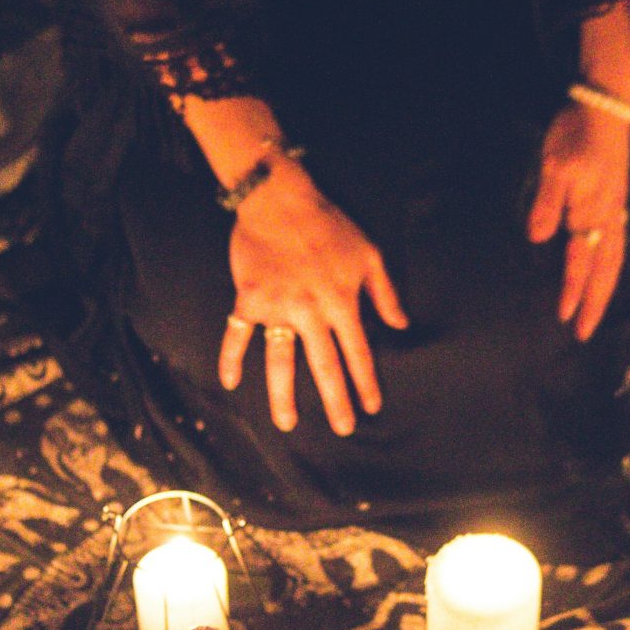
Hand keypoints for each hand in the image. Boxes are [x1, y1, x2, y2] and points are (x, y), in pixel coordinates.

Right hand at [217, 161, 407, 435]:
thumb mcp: (369, 254)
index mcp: (342, 302)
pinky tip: (230, 382)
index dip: (366, 382)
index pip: (358, 352)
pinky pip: (238, 335)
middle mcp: (311, 311)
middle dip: (336, 401)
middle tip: (342, 429)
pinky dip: (231, 358)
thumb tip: (400, 326)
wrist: (280, 200)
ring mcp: (278, 308)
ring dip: (284, 395)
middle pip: (325, 366)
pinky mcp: (249, 300)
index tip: (371, 407)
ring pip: (281, 361)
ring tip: (287, 424)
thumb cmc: (329, 225)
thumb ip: (385, 294)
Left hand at [526, 99, 629, 340]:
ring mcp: (616, 209)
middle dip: (595, 302)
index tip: (565, 317)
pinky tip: (604, 270)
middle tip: (585, 332)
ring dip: (604, 288)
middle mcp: (609, 216)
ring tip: (596, 310)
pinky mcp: (616, 200)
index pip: (580, 261)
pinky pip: (617, 243)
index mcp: (591, 211)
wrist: (605, 106)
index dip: (572, 290)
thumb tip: (539, 238)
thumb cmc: (575, 133)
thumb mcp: (554, 165)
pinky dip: (611, 265)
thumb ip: (547, 203)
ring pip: (614, 259)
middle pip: (605, 269)